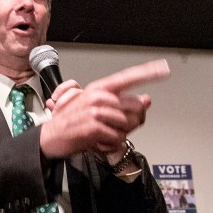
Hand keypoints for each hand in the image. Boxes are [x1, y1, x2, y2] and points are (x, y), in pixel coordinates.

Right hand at [40, 59, 168, 157]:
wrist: (49, 137)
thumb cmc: (71, 123)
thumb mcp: (95, 109)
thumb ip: (122, 105)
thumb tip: (146, 100)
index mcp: (99, 89)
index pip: (127, 78)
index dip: (147, 73)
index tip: (163, 68)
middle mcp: (98, 96)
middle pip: (135, 107)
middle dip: (132, 123)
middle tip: (117, 129)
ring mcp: (95, 111)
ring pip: (127, 124)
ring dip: (119, 135)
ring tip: (104, 135)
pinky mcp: (93, 126)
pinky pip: (117, 137)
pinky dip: (111, 143)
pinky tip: (100, 142)